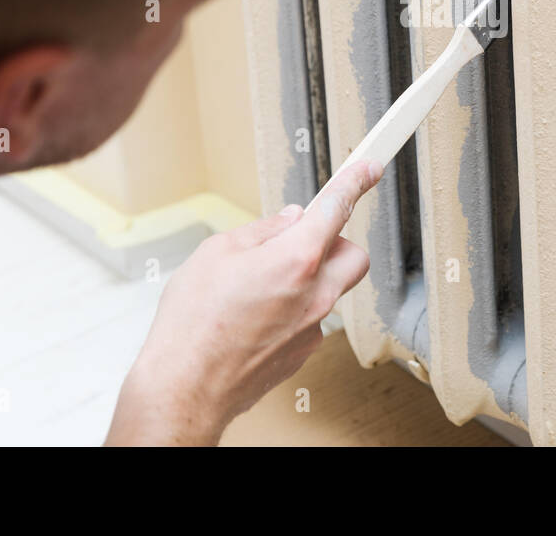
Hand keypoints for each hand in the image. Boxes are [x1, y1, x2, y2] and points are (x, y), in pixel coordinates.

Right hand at [105, 159, 381, 444]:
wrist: (186, 388)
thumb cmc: (193, 323)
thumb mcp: (216, 253)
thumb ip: (262, 232)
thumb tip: (289, 221)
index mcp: (296, 259)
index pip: (337, 208)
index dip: (357, 181)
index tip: (369, 168)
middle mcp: (315, 294)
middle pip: (354, 255)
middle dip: (335, 242)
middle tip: (299, 242)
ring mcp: (313, 327)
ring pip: (332, 288)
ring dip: (310, 277)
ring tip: (261, 285)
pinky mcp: (303, 352)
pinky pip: (312, 317)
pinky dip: (294, 308)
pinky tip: (256, 315)